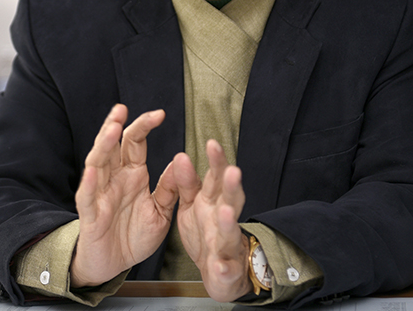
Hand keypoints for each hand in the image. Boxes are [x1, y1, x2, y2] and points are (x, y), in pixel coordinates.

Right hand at [71, 104, 177, 286]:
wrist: (115, 265)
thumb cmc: (134, 237)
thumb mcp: (161, 213)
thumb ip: (169, 189)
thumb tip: (181, 162)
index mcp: (132, 175)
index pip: (135, 143)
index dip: (144, 126)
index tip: (160, 114)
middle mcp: (114, 180)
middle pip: (112, 146)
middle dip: (115, 126)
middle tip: (122, 109)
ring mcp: (99, 195)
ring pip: (97, 164)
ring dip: (103, 146)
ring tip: (111, 129)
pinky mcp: (90, 215)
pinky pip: (87, 196)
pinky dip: (88, 183)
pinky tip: (92, 170)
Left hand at [172, 140, 252, 301]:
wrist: (219, 270)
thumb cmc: (205, 231)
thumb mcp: (192, 204)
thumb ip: (187, 182)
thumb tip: (180, 156)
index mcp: (214, 201)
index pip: (217, 177)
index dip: (216, 161)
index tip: (211, 144)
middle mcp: (224, 218)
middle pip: (231, 199)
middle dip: (232, 186)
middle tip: (232, 171)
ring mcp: (227, 244)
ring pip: (230, 231)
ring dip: (229, 223)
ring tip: (225, 213)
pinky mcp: (226, 269)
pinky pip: (225, 269)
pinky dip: (224, 269)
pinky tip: (219, 267)